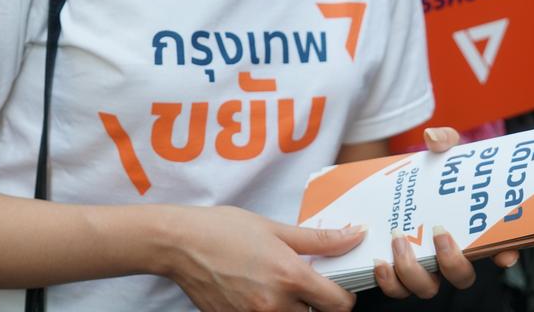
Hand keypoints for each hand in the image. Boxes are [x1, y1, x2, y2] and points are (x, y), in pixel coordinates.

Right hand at [165, 206, 363, 311]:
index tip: (337, 284)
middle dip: (316, 302)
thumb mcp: (275, 229)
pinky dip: (269, 311)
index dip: (344, 295)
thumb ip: (319, 239)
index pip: (339, 305)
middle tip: (304, 282)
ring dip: (294, 308)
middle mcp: (274, 305)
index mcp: (289, 277)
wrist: (179, 244)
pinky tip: (258, 291)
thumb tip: (354, 235)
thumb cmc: (223, 230)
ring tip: (279, 285)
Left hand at [373, 128, 517, 299]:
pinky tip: (379, 262)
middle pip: (462, 276)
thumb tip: (433, 137)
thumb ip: (444, 141)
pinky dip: (388, 282)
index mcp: (471, 229)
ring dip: (414, 272)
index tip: (504, 254)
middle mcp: (452, 254)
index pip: (501, 249)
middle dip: (452, 262)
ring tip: (399, 240)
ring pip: (428, 287)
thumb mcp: (443, 152)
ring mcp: (426, 264)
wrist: (400, 181)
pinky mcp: (399, 269)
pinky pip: (398, 288)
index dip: (506, 255)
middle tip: (438, 232)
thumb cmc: (434, 171)